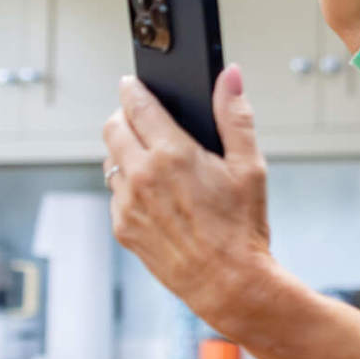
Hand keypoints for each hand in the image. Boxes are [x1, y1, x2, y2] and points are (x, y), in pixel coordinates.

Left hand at [102, 66, 275, 333]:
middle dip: (124, 115)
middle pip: (112, 126)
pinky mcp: (122, 226)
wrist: (227, 282)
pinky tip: (157, 195)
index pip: (137, 104)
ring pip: (110, 159)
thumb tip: (230, 76)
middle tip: (141, 117)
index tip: (132, 83)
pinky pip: (115, 193)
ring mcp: (127, 203)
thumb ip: (235, 116)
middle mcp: (142, 175)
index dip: (133, 88)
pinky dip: (129, 186)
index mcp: (173, 154)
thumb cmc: (242, 228)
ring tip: (153, 159)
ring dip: (125, 151)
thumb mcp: (249, 166)